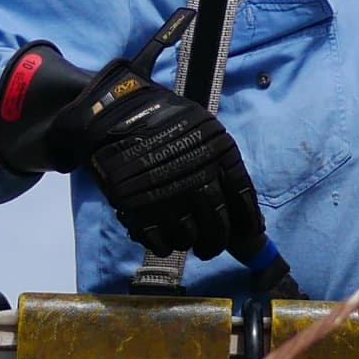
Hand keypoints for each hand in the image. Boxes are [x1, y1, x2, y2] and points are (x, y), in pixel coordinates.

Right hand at [0, 39, 268, 258]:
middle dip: (216, 241)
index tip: (247, 236)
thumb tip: (244, 210)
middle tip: (209, 246)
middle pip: (217, 226)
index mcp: (219, 153)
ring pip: (189, 237)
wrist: (111, 112)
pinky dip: (164, 245)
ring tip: (184, 236)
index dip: (247, 224)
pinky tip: (163, 239)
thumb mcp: (202, 129)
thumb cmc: (161, 119)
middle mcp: (198, 176)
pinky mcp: (138, 207)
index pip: (243, 200)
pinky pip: (160, 242)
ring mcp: (168, 194)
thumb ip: (222, 164)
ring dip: (189, 241)